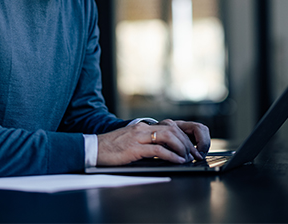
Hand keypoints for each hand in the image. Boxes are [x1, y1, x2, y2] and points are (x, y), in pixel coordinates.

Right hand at [96, 119, 210, 166]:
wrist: (93, 148)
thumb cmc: (112, 148)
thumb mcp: (132, 141)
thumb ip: (147, 142)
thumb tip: (164, 152)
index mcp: (143, 126)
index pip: (170, 126)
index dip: (183, 136)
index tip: (191, 148)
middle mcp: (143, 128)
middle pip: (172, 130)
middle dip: (186, 143)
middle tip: (194, 154)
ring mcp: (138, 137)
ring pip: (168, 137)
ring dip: (181, 147)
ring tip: (187, 158)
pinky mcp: (134, 148)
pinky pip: (158, 150)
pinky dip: (171, 155)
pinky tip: (177, 161)